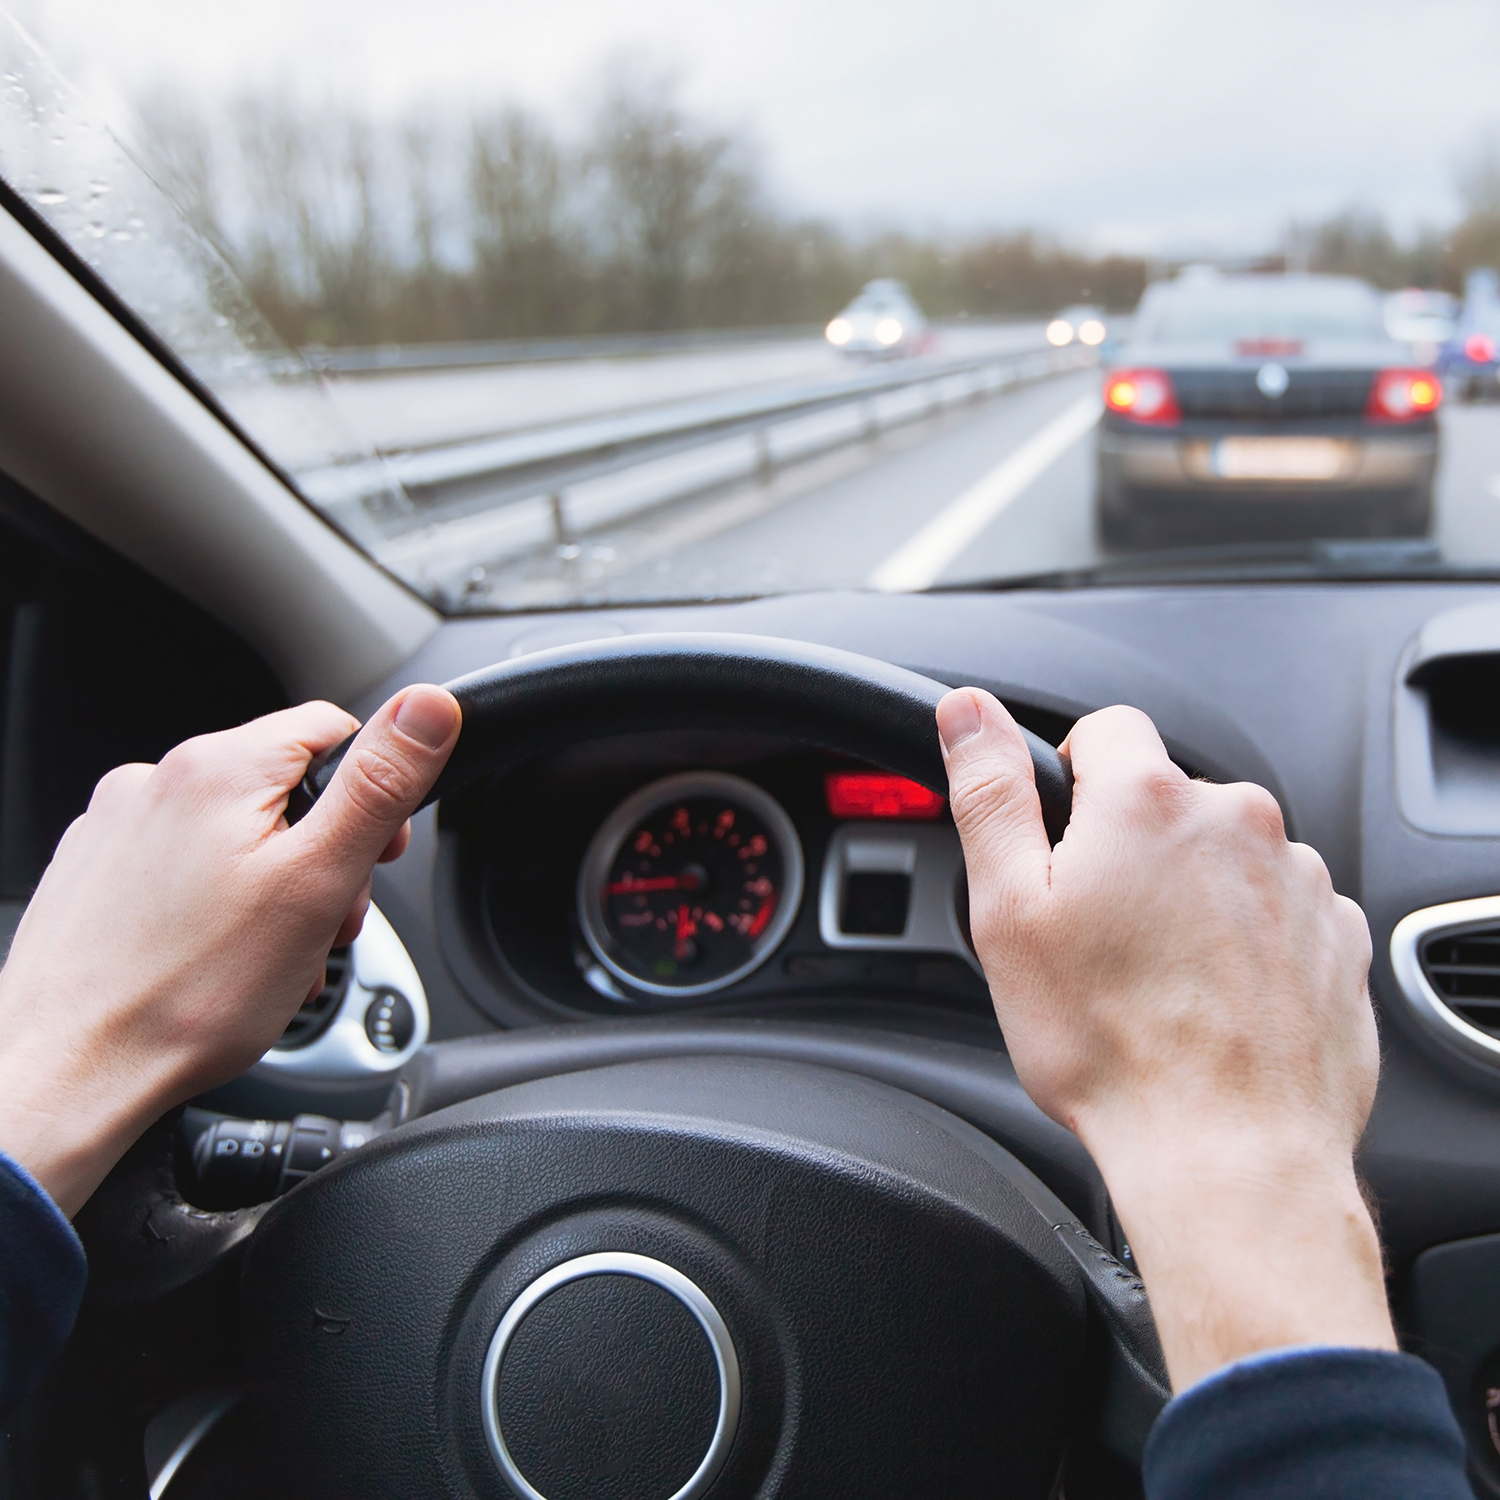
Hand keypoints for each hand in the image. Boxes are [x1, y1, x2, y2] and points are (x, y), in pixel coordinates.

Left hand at [0, 685, 460, 1215]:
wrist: (69, 1073)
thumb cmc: (188, 994)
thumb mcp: (318, 881)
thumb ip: (379, 784)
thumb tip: (430, 707)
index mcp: (219, 768)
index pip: (333, 728)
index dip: (374, 793)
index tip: (376, 856)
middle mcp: (156, 780)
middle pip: (284, 788)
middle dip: (322, 854)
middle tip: (324, 924)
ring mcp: (117, 826)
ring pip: (235, 832)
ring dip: (274, 886)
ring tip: (272, 957)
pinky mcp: (95, 873)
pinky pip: (184, 867)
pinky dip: (217, 906)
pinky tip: (220, 960)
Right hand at [936, 688, 1392, 1390]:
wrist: (1226, 1152)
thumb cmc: (1109, 1045)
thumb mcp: (1008, 910)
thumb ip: (989, 792)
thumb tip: (969, 711)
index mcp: (1147, 801)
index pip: (1107, 729)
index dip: (1071, 779)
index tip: (1063, 845)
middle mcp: (1238, 821)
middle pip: (1167, 800)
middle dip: (1131, 848)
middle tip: (1099, 934)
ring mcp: (1299, 878)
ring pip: (1224, 858)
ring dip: (1192, 894)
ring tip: (1158, 980)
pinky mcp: (1337, 936)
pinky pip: (1278, 910)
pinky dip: (1246, 940)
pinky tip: (1212, 1000)